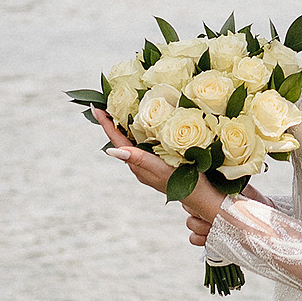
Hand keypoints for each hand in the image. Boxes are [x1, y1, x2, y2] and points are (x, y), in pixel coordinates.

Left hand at [92, 112, 226, 227]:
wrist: (204, 198)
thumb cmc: (185, 183)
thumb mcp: (160, 169)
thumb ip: (138, 159)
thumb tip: (110, 151)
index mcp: (138, 164)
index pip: (117, 140)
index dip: (106, 124)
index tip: (96, 107)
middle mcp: (141, 165)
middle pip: (122, 140)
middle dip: (114, 121)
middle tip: (108, 102)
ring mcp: (150, 165)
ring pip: (133, 142)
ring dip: (126, 126)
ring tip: (123, 108)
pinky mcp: (161, 164)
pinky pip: (145, 145)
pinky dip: (141, 132)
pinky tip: (147, 125)